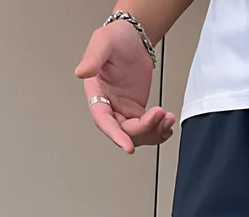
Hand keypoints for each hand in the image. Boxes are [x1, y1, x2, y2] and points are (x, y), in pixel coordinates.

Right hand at [76, 21, 175, 153]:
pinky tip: (167, 126)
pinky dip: (158, 132)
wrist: (134, 38)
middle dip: (144, 129)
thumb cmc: (116, 38)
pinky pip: (146, 129)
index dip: (115, 135)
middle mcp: (108, 105)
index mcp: (96, 92)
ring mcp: (123, 110)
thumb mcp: (103, 42)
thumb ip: (92, 58)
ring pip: (136, 134)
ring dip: (154, 131)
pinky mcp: (136, 111)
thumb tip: (81, 72)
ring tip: (167, 117)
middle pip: (123, 131)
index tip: (128, 147)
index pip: (103, 120)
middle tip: (159, 115)